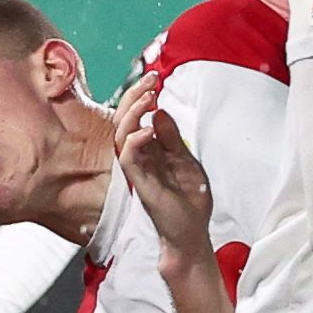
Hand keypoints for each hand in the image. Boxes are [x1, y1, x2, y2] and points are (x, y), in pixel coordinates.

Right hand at [114, 71, 215, 261]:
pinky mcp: (141, 184)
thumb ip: (172, 139)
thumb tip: (160, 111)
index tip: (154, 79)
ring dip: (133, 114)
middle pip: (124, 121)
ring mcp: (138, 171)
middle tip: (149, 80)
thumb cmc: (188, 201)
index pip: (137, 118)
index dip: (141, 97)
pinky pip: (129, 159)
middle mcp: (140, 158)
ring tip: (149, 98)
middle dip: (134, 98)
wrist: (191, 233)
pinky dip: (136, 141)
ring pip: (121, 136)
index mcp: (150, 151)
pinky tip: (149, 129)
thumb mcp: (185, 161)